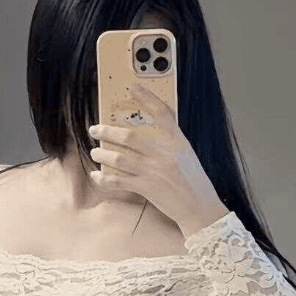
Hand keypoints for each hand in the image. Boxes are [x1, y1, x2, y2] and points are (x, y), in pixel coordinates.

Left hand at [87, 80, 228, 235]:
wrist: (200, 207)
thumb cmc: (193, 181)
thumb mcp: (186, 155)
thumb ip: (168, 143)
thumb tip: (141, 136)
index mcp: (177, 141)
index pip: (162, 114)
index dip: (147, 98)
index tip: (133, 88)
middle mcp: (165, 153)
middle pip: (129, 136)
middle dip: (107, 132)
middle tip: (95, 129)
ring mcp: (154, 171)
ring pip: (119, 157)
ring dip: (102, 153)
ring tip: (95, 152)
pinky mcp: (147, 188)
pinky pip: (119, 180)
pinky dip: (104, 178)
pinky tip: (97, 175)